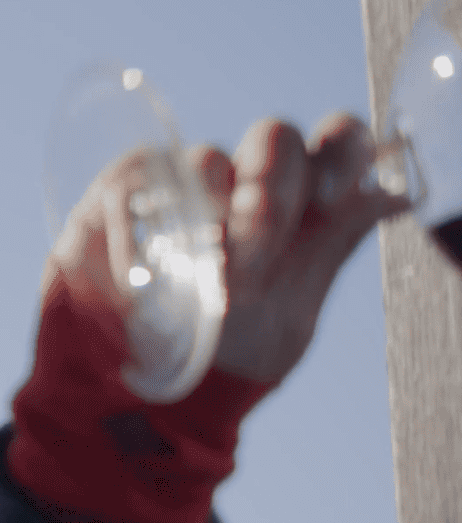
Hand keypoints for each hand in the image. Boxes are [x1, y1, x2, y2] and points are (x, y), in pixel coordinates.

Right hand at [49, 115, 404, 390]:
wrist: (143, 385)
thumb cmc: (228, 350)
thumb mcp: (290, 311)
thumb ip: (330, 248)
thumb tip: (395, 197)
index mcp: (303, 205)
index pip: (335, 141)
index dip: (340, 152)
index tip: (330, 198)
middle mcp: (249, 182)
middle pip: (274, 137)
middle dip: (270, 189)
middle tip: (252, 251)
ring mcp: (187, 182)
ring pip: (207, 159)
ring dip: (208, 215)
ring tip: (196, 277)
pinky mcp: (128, 188)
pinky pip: (142, 178)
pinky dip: (144, 224)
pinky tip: (140, 267)